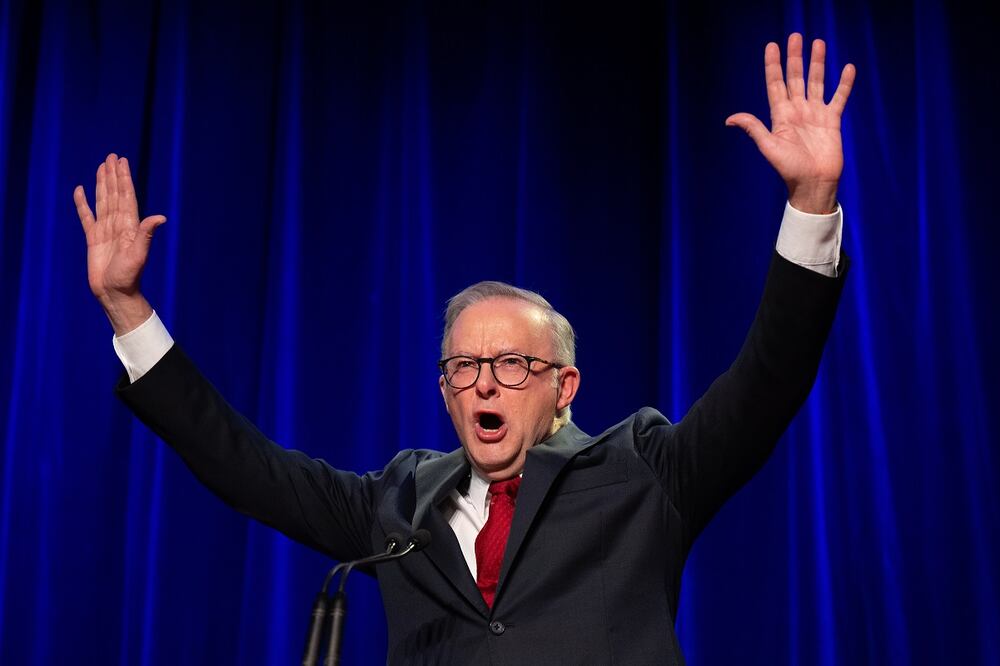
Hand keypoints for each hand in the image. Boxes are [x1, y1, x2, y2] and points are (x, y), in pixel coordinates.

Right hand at [74, 153, 165, 334]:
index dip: (124, 178)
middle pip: (115, 194)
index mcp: (130, 226)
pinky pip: (87, 217)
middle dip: (114, 176)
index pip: (126, 196)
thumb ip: (146, 234)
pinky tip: (81, 190)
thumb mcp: (138, 254)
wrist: (115, 293)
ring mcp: (106, 231)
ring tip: (102, 167)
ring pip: (103, 202)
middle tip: (112, 157)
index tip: (122, 162)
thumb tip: (161, 217)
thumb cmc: (128, 277)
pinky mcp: (93, 240)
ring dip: (102, 184)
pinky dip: (83, 204)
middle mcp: (119, 225)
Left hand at [726, 33, 855, 213]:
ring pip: (816, 82)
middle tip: (795, 36)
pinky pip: (839, 98)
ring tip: (818, 43)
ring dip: (817, 63)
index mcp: (780, 116)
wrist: (813, 184)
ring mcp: (815, 115)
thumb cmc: (789, 169)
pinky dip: (844, 84)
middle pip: (795, 78)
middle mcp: (797, 112)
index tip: (771, 46)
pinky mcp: (832, 121)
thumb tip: (730, 119)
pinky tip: (847, 68)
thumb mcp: (769, 147)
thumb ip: (754, 129)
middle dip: (795, 58)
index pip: (776, 85)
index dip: (773, 66)